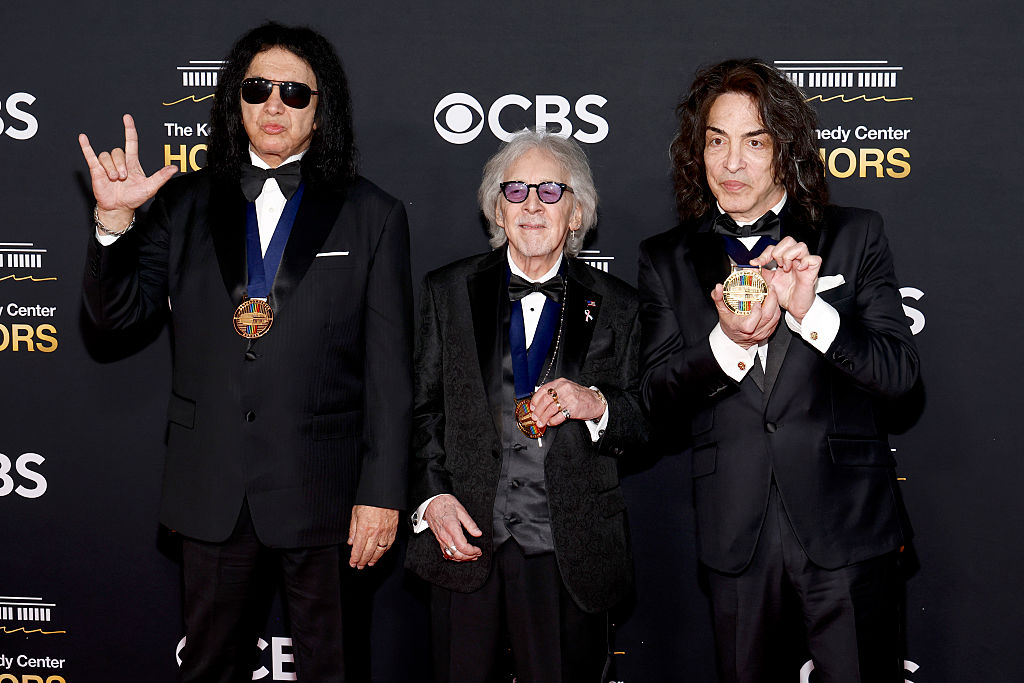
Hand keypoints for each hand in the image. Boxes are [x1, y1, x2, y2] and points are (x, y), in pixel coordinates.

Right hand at [78, 114, 177, 231]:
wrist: (119, 208)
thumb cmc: (134, 197)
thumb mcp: (150, 187)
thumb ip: (161, 177)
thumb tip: (174, 168)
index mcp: (132, 162)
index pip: (131, 142)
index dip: (129, 130)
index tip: (127, 118)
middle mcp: (119, 162)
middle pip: (118, 152)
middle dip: (120, 165)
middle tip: (123, 178)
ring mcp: (107, 165)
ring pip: (106, 156)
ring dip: (111, 168)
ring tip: (114, 179)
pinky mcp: (96, 170)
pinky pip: (90, 155)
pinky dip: (86, 147)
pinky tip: (83, 138)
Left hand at [347, 505, 398, 568]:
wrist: (385, 494)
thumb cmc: (370, 501)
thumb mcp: (355, 513)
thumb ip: (353, 529)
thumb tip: (351, 541)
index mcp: (364, 529)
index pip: (358, 549)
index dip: (354, 558)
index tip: (352, 563)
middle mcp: (375, 533)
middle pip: (368, 552)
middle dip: (362, 561)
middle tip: (360, 566)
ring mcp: (385, 532)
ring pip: (379, 551)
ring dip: (374, 559)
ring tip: (370, 563)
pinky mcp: (393, 530)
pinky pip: (389, 545)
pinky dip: (384, 551)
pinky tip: (380, 553)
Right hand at [424, 494, 481, 561]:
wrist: (431, 501)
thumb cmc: (445, 503)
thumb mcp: (461, 510)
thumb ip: (470, 524)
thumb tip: (478, 533)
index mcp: (452, 528)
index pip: (463, 547)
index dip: (472, 551)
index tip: (479, 550)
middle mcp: (445, 536)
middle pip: (457, 554)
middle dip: (469, 557)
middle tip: (477, 554)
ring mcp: (441, 539)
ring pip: (451, 556)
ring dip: (462, 558)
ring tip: (471, 556)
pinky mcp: (438, 539)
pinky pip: (446, 552)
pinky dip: (454, 557)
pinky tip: (460, 555)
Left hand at [530, 378, 604, 426]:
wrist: (596, 401)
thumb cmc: (580, 396)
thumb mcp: (566, 389)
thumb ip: (554, 393)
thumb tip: (539, 404)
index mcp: (560, 383)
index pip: (543, 390)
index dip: (535, 400)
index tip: (532, 407)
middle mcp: (565, 389)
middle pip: (546, 400)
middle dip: (538, 410)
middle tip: (535, 417)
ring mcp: (570, 398)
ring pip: (551, 408)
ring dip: (544, 417)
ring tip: (541, 423)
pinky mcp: (574, 408)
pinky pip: (560, 416)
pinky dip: (553, 421)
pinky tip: (551, 423)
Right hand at [712, 282, 780, 347]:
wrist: (736, 338)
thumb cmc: (729, 325)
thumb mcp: (721, 311)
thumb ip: (718, 298)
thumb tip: (718, 288)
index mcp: (741, 327)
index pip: (751, 323)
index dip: (756, 311)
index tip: (756, 301)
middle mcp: (753, 332)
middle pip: (767, 316)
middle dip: (771, 299)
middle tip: (769, 288)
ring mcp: (762, 332)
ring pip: (774, 317)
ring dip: (775, 303)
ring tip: (772, 292)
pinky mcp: (769, 331)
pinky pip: (776, 320)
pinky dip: (776, 309)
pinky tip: (773, 302)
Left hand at [750, 237, 819, 321]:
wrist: (794, 307)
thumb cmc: (785, 294)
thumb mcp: (769, 282)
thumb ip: (760, 273)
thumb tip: (748, 268)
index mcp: (784, 260)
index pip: (774, 247)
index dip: (764, 253)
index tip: (757, 263)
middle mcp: (795, 260)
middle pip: (788, 240)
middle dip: (779, 252)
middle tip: (777, 266)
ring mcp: (804, 264)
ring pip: (801, 246)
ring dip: (790, 256)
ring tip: (787, 269)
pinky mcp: (813, 271)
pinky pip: (814, 259)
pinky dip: (806, 262)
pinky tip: (799, 269)